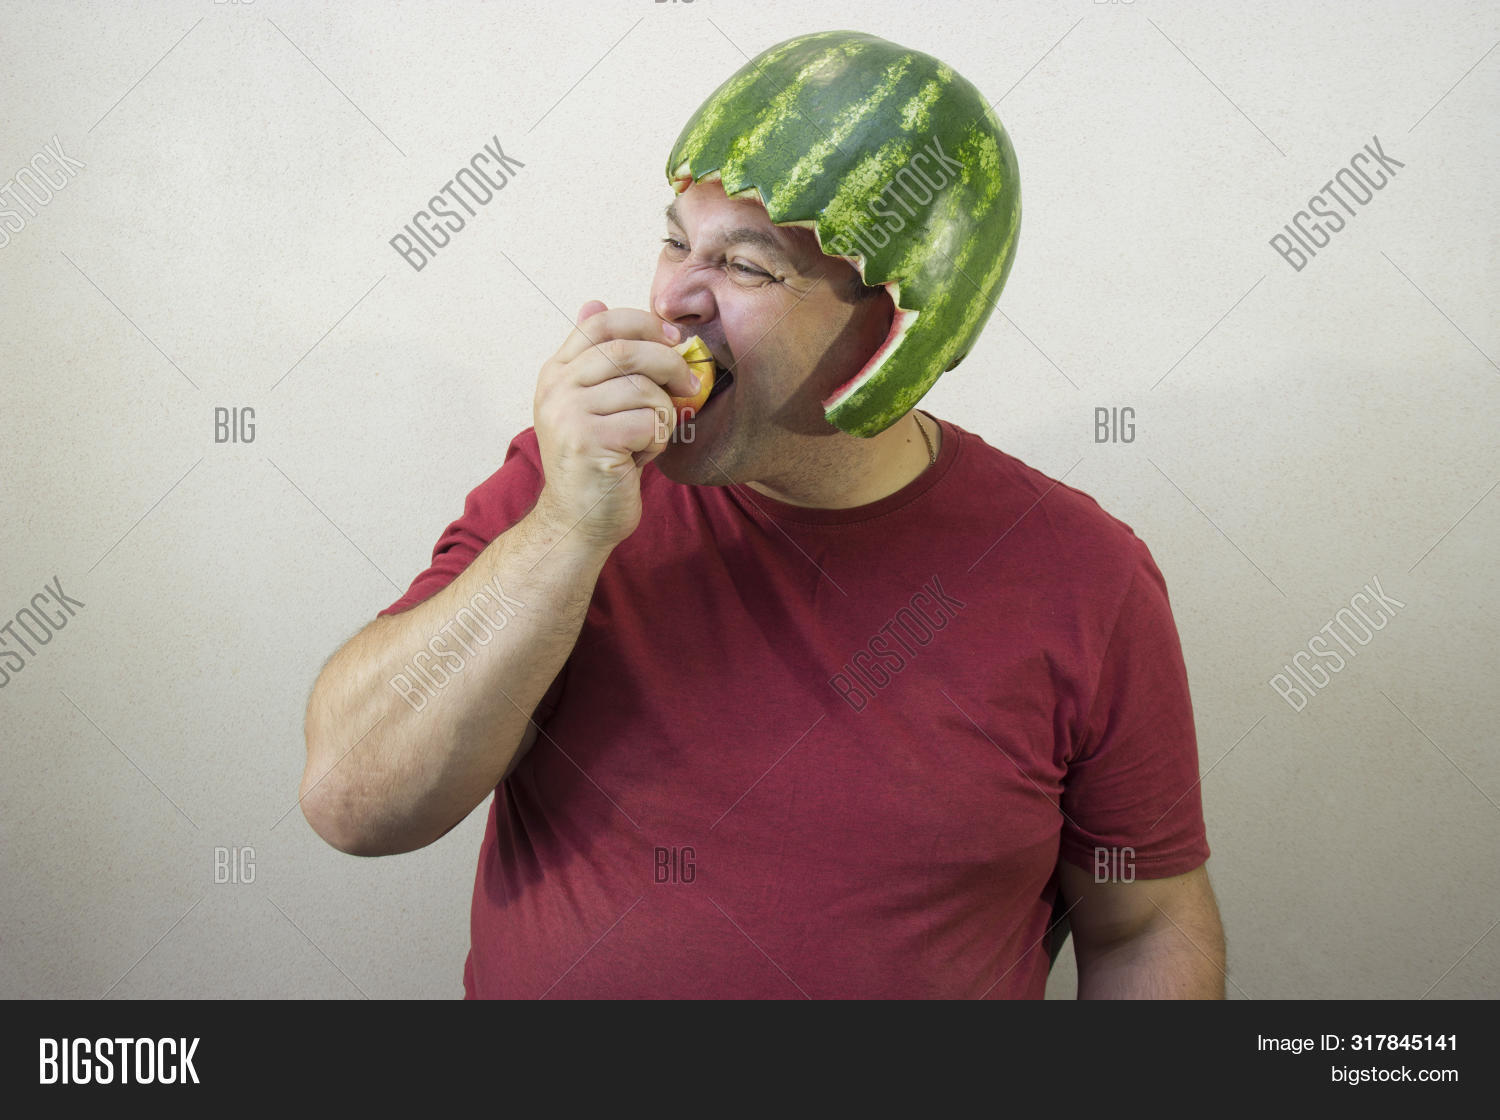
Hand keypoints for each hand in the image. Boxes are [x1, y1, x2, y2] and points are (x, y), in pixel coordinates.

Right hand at [531, 301, 700, 548]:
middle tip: (689, 384)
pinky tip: (644, 455)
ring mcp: (568, 415)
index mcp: (556, 373)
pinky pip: (646, 423)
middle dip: (668, 363)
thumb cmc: (596, 462)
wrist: (578, 520)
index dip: (644, 323)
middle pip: (625, 349)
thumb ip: (597, 361)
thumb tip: (594, 301)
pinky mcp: (588, 443)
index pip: (600, 323)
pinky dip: (658, 439)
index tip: (673, 339)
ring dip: (663, 413)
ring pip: (642, 388)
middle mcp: (556, 389)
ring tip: (654, 434)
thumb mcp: (592, 405)